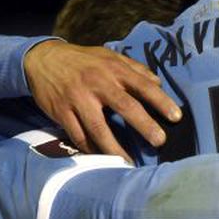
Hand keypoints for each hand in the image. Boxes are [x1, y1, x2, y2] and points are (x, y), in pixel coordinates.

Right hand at [24, 40, 181, 161]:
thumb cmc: (83, 60)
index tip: (176, 117)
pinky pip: (78, 135)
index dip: (161, 101)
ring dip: (115, 147)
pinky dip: (90, 149)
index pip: (142, 85)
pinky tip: (102, 158)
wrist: (42, 59)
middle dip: (144, 125)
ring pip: (98, 128)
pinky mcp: (61, 112)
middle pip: (125, 106)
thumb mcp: (108, 56)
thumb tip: (157, 82)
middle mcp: (97, 83)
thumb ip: (133, 68)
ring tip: (129, 162)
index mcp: (113, 69)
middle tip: (160, 141)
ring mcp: (77, 99)